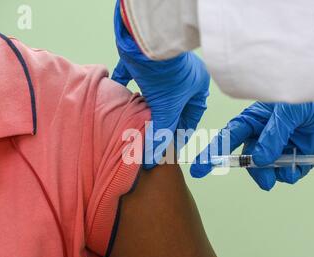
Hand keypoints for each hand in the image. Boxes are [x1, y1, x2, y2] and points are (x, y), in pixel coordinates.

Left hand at [112, 0, 209, 169]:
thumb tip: (152, 159)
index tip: (169, 151)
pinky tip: (117, 100)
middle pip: (171, 108)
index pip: (190, 118)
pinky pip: (131, 76)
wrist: (147, 39)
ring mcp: (161, 69)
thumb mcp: (167, 108)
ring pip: (152, 95)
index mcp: (196, 88)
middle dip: (160, 124)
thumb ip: (160, 135)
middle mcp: (181, 78)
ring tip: (135, 127)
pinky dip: (124, 88)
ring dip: (143, 109)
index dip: (180, 136)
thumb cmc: (167, 73)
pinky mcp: (141, 61)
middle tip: (150, 142)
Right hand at [191, 94, 313, 190]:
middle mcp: (264, 135)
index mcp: (256, 118)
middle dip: (253, 169)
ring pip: (265, 170)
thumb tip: (259, 160)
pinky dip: (290, 174)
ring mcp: (279, 149)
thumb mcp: (291, 110)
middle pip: (247, 158)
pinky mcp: (296, 160)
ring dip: (272, 174)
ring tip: (285, 169)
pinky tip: (300, 165)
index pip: (229, 136)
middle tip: (264, 174)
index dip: (214, 152)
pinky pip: (285, 175)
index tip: (201, 168)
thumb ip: (273, 135)